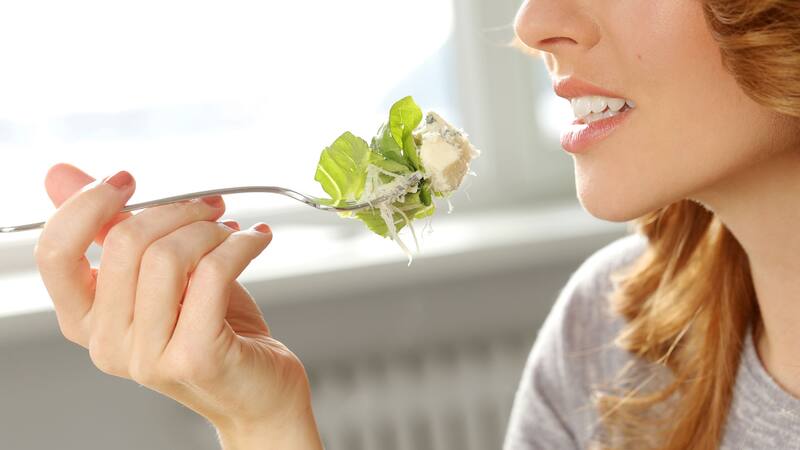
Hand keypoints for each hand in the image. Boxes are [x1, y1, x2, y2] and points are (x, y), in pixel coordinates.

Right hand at [34, 164, 322, 449]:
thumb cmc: (214, 329)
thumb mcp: (159, 276)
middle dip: (175, 210)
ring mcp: (148, 357)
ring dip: (211, 229)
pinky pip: (212, 274)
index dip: (87, 205)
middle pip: (123, 244)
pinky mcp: (195, 357)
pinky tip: (256, 240)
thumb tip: (60, 174)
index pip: (55, 253)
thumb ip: (113, 230)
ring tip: (234, 231)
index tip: (127, 181)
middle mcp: (107, 344)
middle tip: (210, 207)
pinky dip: (241, 245)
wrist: (258, 391)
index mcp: (86, 321)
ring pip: (168, 257)